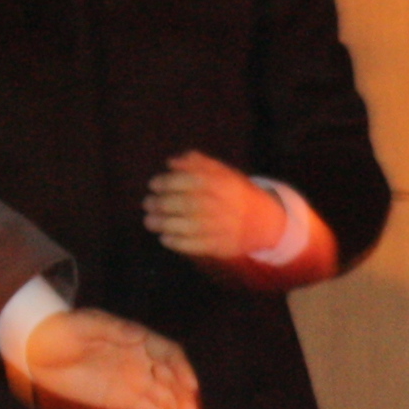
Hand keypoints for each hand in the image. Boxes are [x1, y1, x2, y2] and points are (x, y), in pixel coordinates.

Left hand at [16, 306, 209, 408]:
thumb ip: (110, 330)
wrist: (36, 349)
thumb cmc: (58, 331)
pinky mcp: (126, 402)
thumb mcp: (80, 325)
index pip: (169, 354)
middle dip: (184, 404)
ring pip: (166, 403)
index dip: (182, 371)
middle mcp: (143, 362)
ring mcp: (136, 383)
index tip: (189, 388)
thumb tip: (138, 336)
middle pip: (172, 384)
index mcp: (137, 340)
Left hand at [145, 151, 288, 262]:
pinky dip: (176, 243)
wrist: (261, 220)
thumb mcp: (222, 172)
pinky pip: (195, 246)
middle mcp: (221, 205)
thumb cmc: (233, 192)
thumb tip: (171, 162)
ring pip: (187, 227)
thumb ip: (197, 163)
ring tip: (150, 221)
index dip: (166, 182)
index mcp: (221, 184)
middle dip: (161, 204)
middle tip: (147, 204)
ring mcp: (221, 227)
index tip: (153, 185)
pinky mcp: (220, 246)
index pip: (189, 181)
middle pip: (185, 204)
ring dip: (163, 224)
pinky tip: (164, 238)